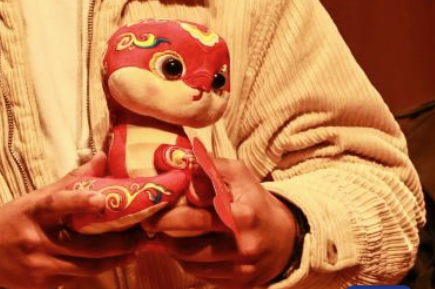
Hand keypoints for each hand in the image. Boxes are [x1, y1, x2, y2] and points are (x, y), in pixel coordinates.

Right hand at [0, 155, 141, 288]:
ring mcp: (40, 267)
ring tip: (136, 249)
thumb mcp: (33, 198)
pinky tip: (114, 261)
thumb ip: (69, 182)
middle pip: (84, 246)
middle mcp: (35, 241)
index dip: (79, 201)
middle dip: (118, 242)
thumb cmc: (11, 220)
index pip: (56, 204)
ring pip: (87, 267)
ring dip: (115, 259)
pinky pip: (78, 278)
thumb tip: (101, 158)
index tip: (104, 199)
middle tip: (143, 233)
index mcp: (30, 212)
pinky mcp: (44, 285)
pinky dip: (98, 269)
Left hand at [142, 157, 298, 287]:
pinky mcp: (240, 285)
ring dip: (173, 252)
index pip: (197, 219)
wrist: (287, 238)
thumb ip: (210, 165)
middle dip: (164, 237)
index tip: (150, 212)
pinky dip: (189, 264)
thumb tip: (179, 158)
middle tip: (147, 226)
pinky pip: (203, 277)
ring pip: (192, 266)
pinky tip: (184, 250)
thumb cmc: (255, 202)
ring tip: (164, 236)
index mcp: (242, 217)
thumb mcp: (239, 175)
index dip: (169, 217)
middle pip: (190, 248)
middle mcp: (243, 247)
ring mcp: (242, 270)